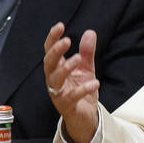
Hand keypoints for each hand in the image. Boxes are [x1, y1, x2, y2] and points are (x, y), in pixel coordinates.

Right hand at [43, 23, 99, 142]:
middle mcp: (54, 80)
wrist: (86, 116)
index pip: (50, 51)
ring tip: (78, 58)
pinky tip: (95, 83)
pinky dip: (83, 89)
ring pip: (56, 79)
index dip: (53, 38)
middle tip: (66, 41)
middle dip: (56, 51)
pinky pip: (72, 97)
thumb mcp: (86, 69)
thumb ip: (87, 52)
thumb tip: (90, 32)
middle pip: (49, 63)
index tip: (60, 25)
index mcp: (57, 69)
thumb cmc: (81, 91)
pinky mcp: (67, 106)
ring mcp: (58, 93)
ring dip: (66, 68)